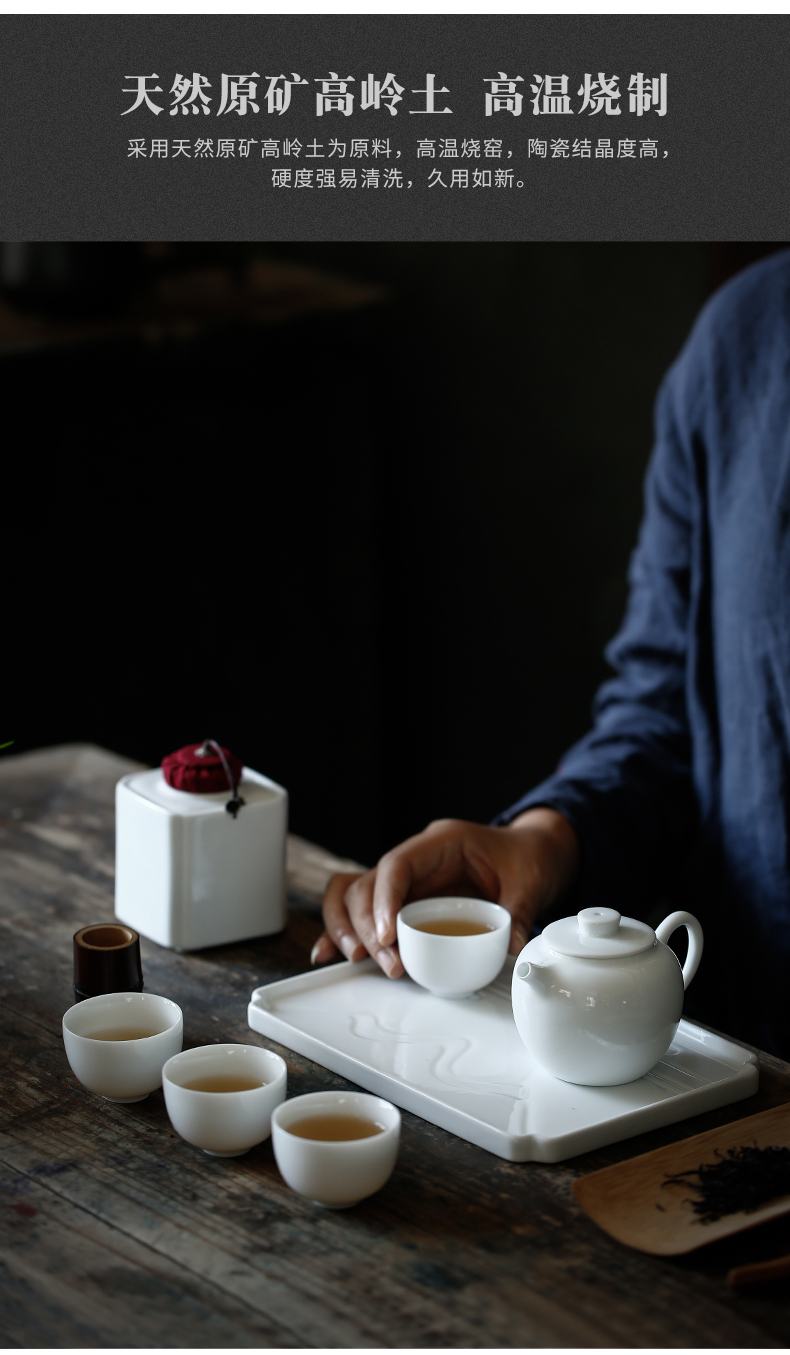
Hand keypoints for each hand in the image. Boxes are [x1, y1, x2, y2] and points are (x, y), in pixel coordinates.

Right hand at [311, 808, 578, 976]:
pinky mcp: (403, 900)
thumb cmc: (523, 857)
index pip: (397, 863)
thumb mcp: (530, 880)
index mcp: (441, 842)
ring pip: (354, 894)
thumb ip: (519, 912)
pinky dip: (344, 930)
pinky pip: (362, 909)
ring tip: (359, 959)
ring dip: (349, 928)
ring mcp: (406, 880)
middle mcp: (416, 859)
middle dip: (367, 925)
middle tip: (388, 962)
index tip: (387, 935)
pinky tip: (328, 953)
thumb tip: (509, 947)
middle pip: (368, 883)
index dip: (384, 898)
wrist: (529, 853)